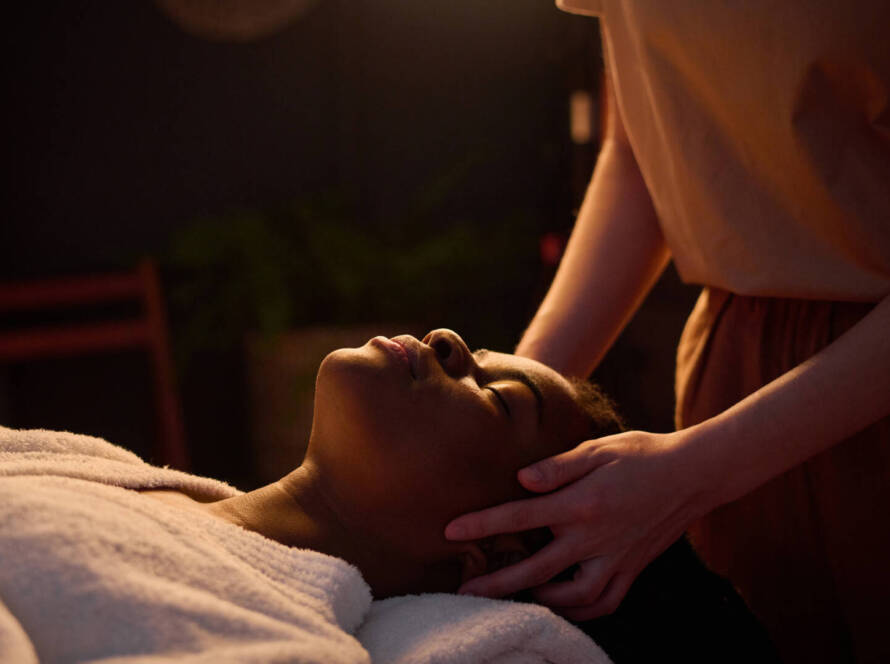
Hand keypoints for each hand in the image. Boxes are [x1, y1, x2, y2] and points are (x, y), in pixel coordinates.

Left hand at [444, 430, 706, 620]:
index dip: (482, 525)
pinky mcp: (632, 569)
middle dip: (497, 583)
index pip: (520, 518)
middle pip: (536, 569)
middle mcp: (595, 537)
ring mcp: (615, 558)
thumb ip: (559, 467)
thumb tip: (521, 480)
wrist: (693, 473)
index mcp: (581, 504)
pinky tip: (560, 603)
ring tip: (510, 600)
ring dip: (537, 601)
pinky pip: (603, 603)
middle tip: (465, 592)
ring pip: (571, 597)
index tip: (450, 531)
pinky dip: (579, 610)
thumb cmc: (642, 453)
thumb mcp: (599, 449)